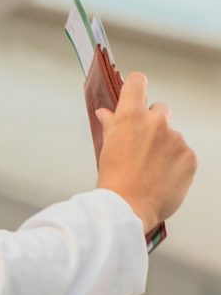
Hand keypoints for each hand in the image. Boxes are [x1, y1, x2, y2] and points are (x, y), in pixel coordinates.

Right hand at [98, 72, 196, 233]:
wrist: (126, 210)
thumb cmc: (112, 184)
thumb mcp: (105, 151)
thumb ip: (110, 127)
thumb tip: (107, 114)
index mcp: (130, 118)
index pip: (137, 83)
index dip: (135, 87)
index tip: (134, 93)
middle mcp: (156, 123)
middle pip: (159, 109)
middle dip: (152, 123)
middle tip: (141, 147)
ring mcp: (176, 139)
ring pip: (172, 136)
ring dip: (164, 148)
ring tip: (149, 171)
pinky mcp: (189, 156)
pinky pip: (183, 154)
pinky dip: (174, 164)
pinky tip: (161, 178)